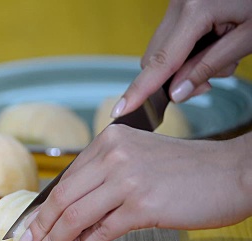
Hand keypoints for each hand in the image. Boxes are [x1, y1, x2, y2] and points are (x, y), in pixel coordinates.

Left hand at [17, 125, 251, 240]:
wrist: (234, 172)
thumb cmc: (188, 169)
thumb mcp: (139, 160)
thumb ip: (105, 177)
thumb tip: (69, 214)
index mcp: (109, 138)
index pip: (66, 178)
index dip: (43, 206)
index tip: (29, 224)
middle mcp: (114, 154)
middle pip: (62, 197)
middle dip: (39, 226)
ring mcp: (127, 179)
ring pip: (74, 215)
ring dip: (53, 240)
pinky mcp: (143, 205)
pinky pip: (101, 231)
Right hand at [111, 0, 251, 117]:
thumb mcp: (248, 38)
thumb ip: (210, 66)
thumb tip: (177, 93)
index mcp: (195, 10)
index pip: (161, 62)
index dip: (140, 90)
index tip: (121, 110)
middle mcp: (178, 4)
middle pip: (156, 58)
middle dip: (176, 78)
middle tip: (209, 82)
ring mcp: (177, 3)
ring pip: (162, 51)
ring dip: (184, 65)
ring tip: (221, 56)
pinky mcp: (181, 5)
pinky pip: (172, 38)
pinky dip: (188, 51)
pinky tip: (215, 43)